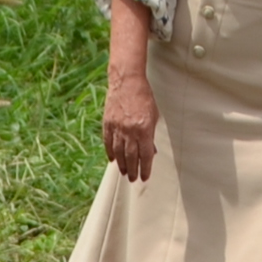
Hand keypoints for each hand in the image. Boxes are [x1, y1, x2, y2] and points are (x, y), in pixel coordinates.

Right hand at [102, 66, 158, 181]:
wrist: (127, 82)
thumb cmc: (145, 98)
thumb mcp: (154, 116)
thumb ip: (150, 135)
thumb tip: (150, 152)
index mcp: (143, 129)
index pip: (145, 154)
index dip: (145, 168)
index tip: (145, 177)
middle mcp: (129, 130)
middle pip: (130, 156)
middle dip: (132, 170)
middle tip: (133, 179)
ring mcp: (116, 127)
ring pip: (118, 152)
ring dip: (121, 164)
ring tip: (124, 173)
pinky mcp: (107, 123)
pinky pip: (108, 142)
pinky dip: (110, 152)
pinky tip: (112, 160)